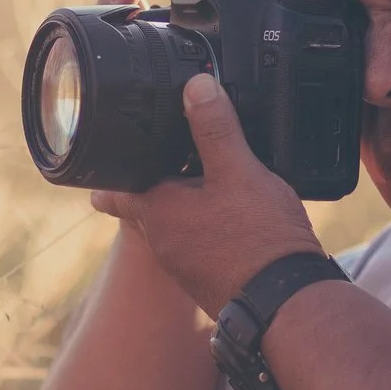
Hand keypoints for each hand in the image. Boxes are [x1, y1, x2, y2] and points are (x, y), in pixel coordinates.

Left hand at [89, 61, 324, 316]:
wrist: (287, 302)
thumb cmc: (258, 240)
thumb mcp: (239, 171)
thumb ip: (216, 128)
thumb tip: (196, 87)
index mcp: (157, 213)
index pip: (113, 191)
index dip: (108, 172)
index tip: (103, 155)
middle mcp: (162, 242)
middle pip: (144, 204)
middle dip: (149, 181)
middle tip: (156, 155)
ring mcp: (184, 264)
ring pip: (171, 223)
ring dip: (179, 202)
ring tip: (197, 176)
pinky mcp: (208, 277)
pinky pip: (196, 241)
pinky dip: (203, 222)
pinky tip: (228, 212)